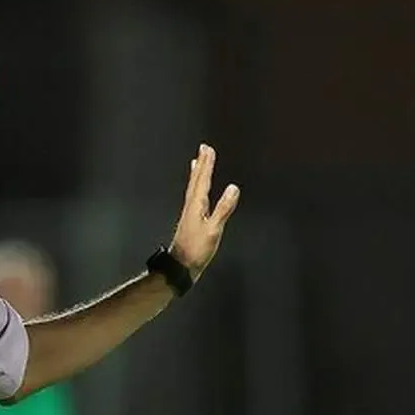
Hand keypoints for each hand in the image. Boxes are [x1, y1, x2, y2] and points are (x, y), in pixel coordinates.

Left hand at [170, 143, 239, 279]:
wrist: (180, 266)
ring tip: (196, 162)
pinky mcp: (190, 220)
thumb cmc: (197, 249)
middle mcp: (191, 206)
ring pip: (193, 187)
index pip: (203, 180)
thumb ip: (224, 209)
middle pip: (196, 180)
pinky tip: (197, 192)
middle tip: (203, 148)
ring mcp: (189, 213)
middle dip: (201, 164)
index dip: (206, 164)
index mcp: (196, 205)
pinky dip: (196, 188)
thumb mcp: (214, 230)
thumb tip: (233, 188)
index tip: (208, 149)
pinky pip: (193, 197)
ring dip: (197, 174)